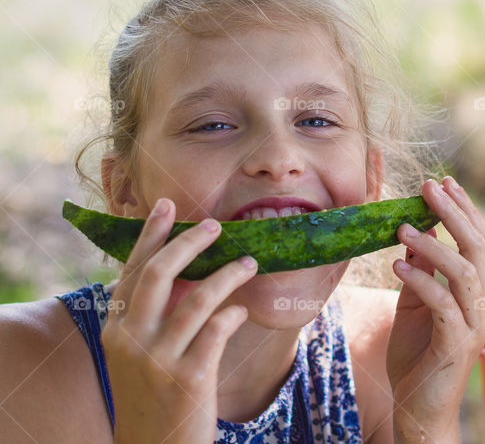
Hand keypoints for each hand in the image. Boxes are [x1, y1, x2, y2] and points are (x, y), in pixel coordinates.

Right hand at [102, 198, 258, 443]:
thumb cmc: (154, 397)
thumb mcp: (139, 356)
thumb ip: (151, 317)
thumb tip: (181, 269)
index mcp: (115, 331)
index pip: (131, 271)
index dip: (151, 236)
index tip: (166, 205)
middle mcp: (131, 341)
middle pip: (159, 274)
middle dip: (189, 242)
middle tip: (216, 225)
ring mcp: (159, 360)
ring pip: (198, 298)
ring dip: (228, 274)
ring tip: (250, 262)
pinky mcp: (189, 378)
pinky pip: (218, 329)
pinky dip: (235, 312)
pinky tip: (243, 309)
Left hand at [386, 177, 484, 443]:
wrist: (419, 412)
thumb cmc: (418, 357)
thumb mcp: (415, 305)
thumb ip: (422, 272)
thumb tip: (416, 231)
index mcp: (479, 293)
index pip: (479, 241)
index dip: (464, 209)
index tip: (442, 182)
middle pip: (479, 248)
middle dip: (454, 213)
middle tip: (428, 187)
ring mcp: (475, 326)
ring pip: (464, 272)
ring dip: (434, 244)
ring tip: (402, 228)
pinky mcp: (457, 345)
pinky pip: (443, 304)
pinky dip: (421, 280)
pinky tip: (396, 265)